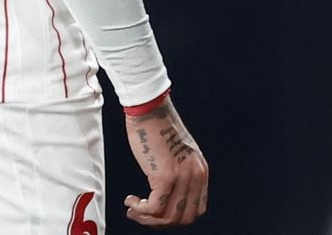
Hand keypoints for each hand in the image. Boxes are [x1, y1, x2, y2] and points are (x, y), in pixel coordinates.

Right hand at [124, 97, 208, 225]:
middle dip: (161, 222)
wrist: (150, 109)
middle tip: (143, 215)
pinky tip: (131, 201)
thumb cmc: (158, 128)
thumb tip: (166, 198)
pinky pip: (154, 208)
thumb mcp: (179, 153)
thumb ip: (181, 173)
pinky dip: (140, 210)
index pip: (197, 210)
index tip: (158, 214)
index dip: (176, 217)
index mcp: (201, 171)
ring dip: (147, 219)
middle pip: (184, 218)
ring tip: (134, 209)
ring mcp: (181, 177)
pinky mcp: (165, 176)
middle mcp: (196, 175)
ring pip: (167, 217)